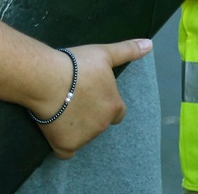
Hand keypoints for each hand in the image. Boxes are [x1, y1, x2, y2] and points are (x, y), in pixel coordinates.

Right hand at [34, 39, 151, 159]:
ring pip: (84, 135)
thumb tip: (149, 45)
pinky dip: (64, 143)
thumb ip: (128, 51)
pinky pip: (67, 151)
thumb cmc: (76, 65)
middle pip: (100, 122)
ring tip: (59, 106)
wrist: (48, 79)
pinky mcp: (65, 146)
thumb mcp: (104, 53)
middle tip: (72, 96)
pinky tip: (56, 130)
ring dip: (76, 125)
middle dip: (90, 113)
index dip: (104, 101)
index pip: (117, 111)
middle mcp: (103, 125)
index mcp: (115, 106)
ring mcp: (85, 138)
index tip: (91, 92)